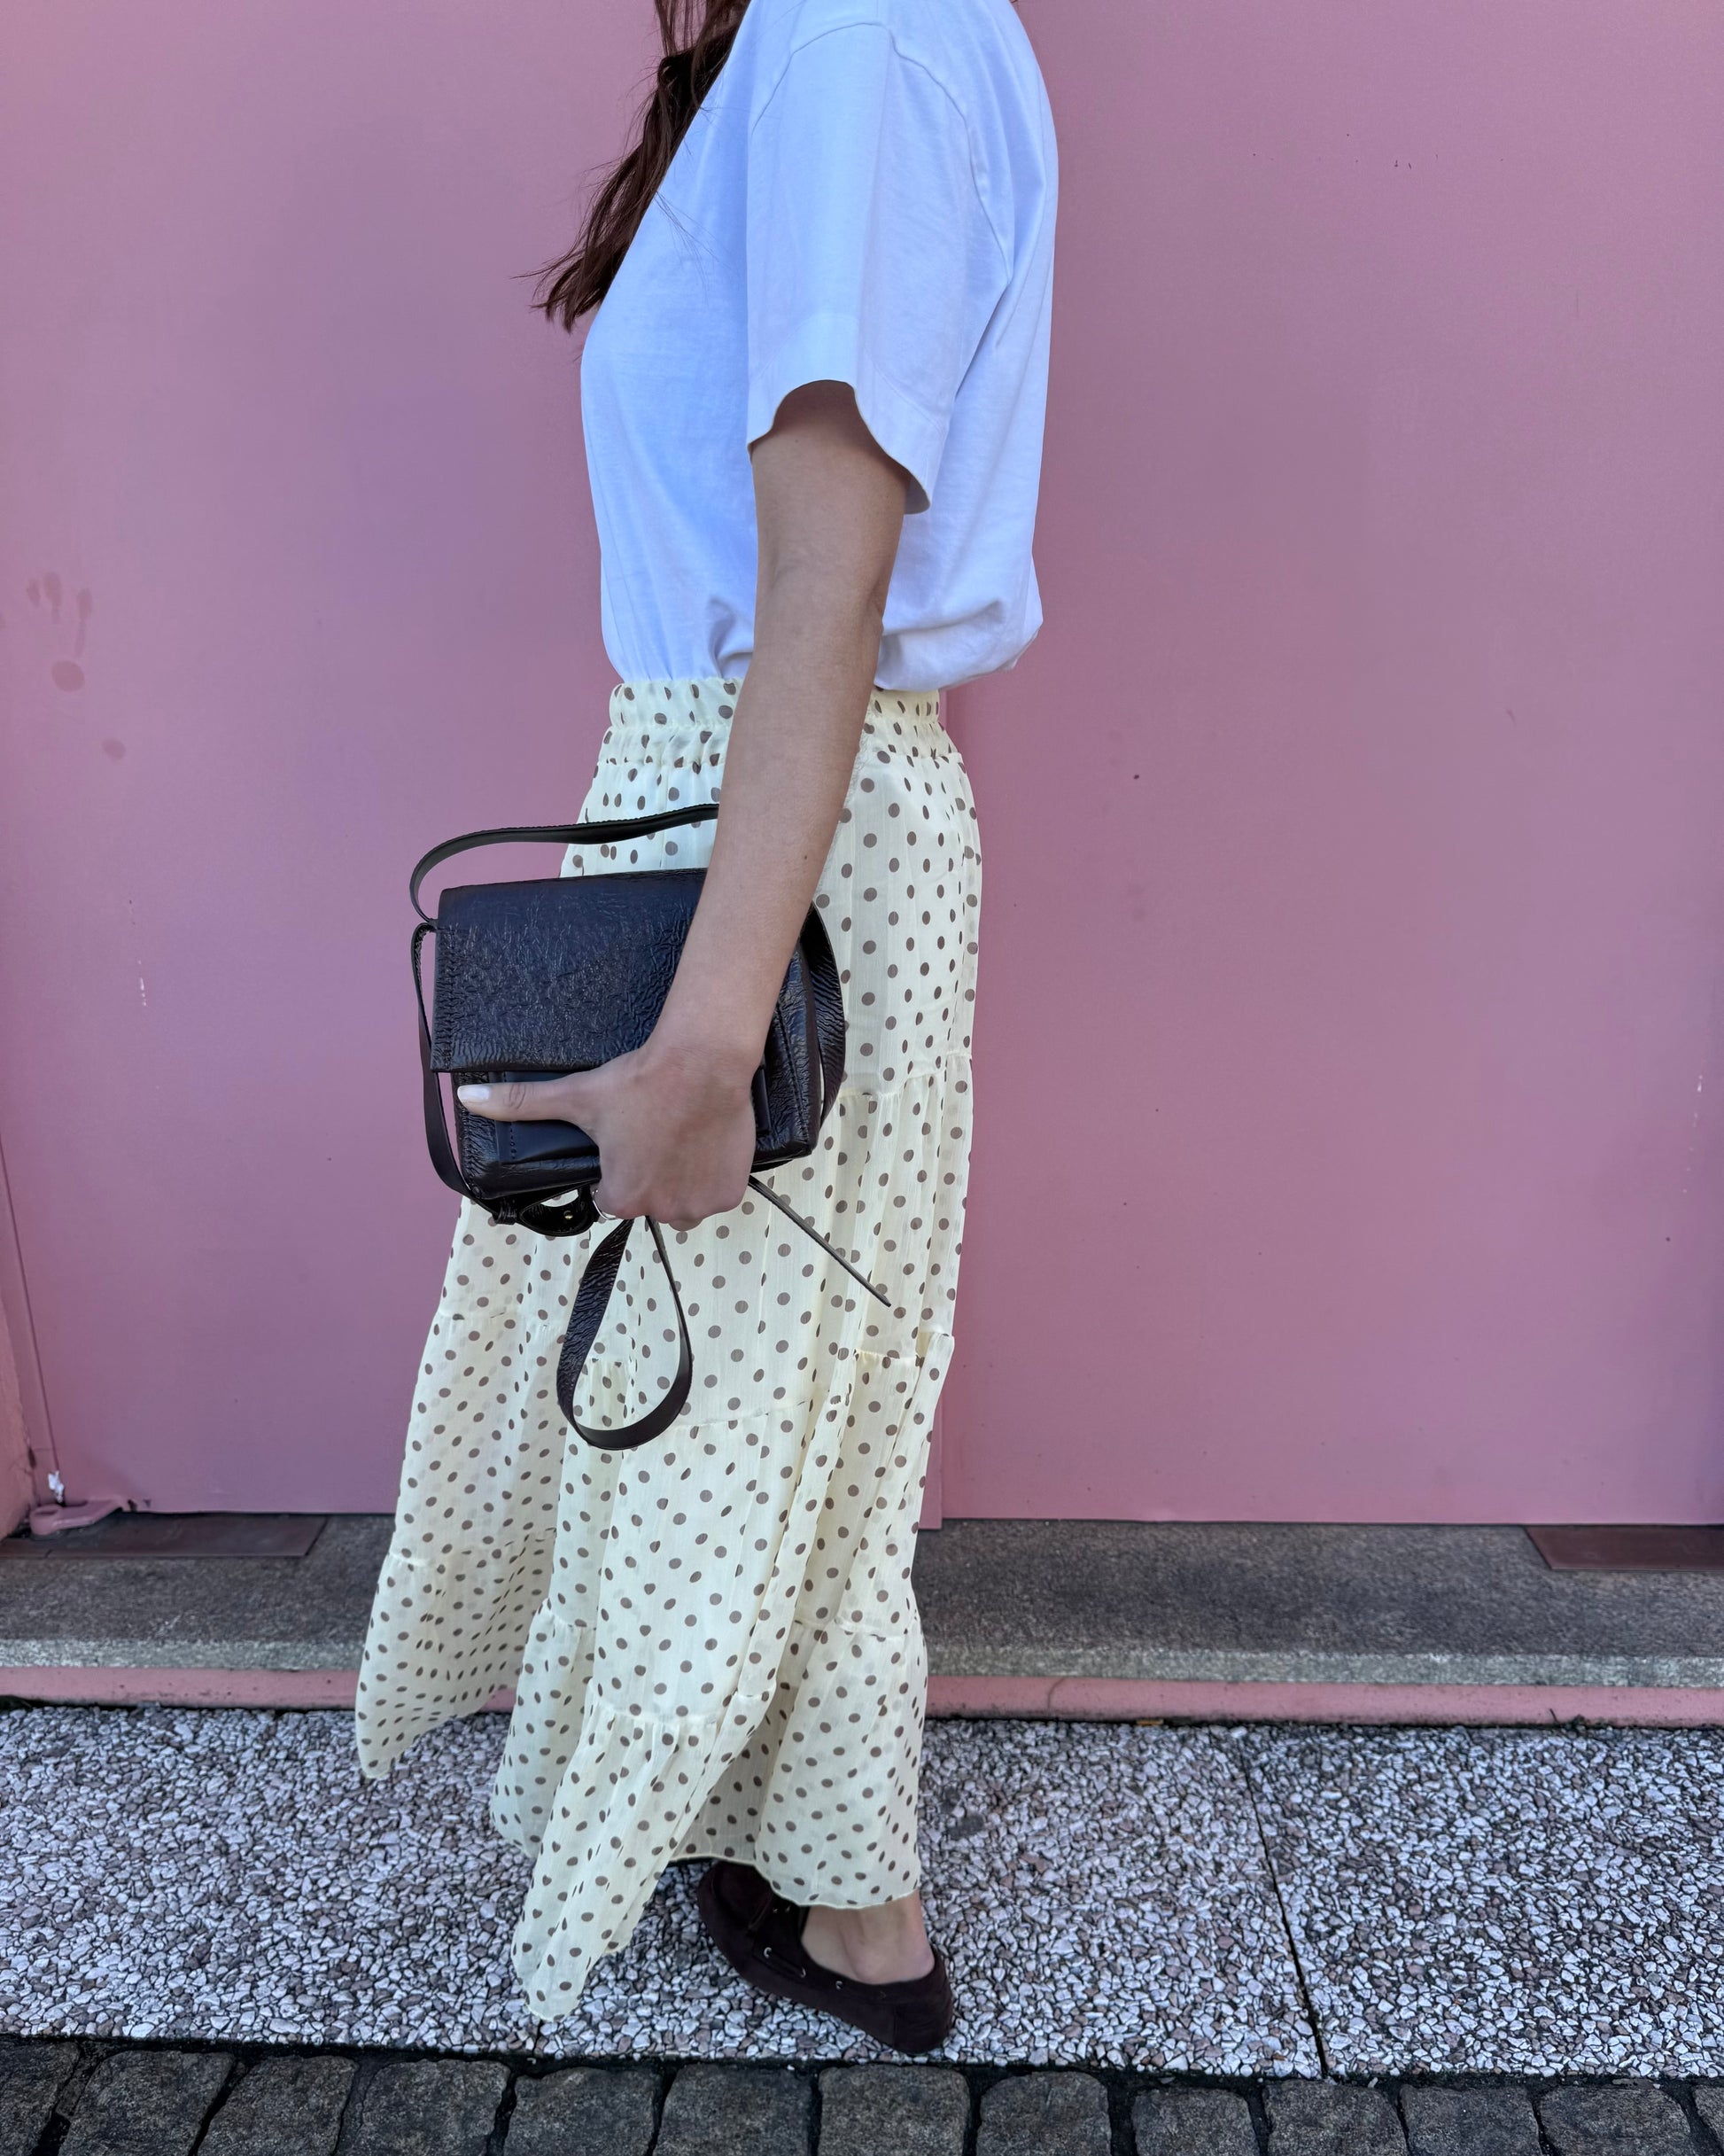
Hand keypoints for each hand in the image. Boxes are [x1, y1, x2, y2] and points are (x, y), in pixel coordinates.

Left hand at [457, 1037, 755, 1229]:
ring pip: (683, 1202)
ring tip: (681, 1140)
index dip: (616, 1170)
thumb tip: (468, 1098)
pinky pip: (715, 1194)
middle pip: (650, 1201)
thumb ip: (522, 1105)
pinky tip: (704, 1145)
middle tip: (654, 1134)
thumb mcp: (576, 1095)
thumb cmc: (638, 1082)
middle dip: (650, 1176)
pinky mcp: (731, 1194)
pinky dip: (711, 1177)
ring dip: (681, 1182)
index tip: (625, 1141)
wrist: (702, 1062)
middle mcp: (662, 1211)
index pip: (612, 1198)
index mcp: (622, 1197)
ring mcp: (699, 1205)